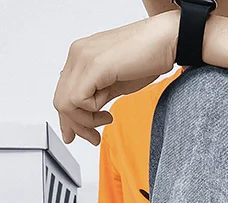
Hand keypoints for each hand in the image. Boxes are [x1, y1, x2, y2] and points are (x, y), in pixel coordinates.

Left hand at [53, 11, 179, 145]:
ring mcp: (83, 58)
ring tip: (105, 120)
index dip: (70, 119)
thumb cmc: (148, 58)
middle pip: (60, 100)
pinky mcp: (94, 66)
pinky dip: (91, 114)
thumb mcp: (114, 84)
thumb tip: (86, 119)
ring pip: (65, 103)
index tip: (82, 134)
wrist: (166, 40)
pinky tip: (107, 112)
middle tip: (94, 137)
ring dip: (85, 122)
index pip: (63, 92)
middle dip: (76, 126)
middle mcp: (78, 54)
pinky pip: (78, 100)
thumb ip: (96, 98)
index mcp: (81, 56)